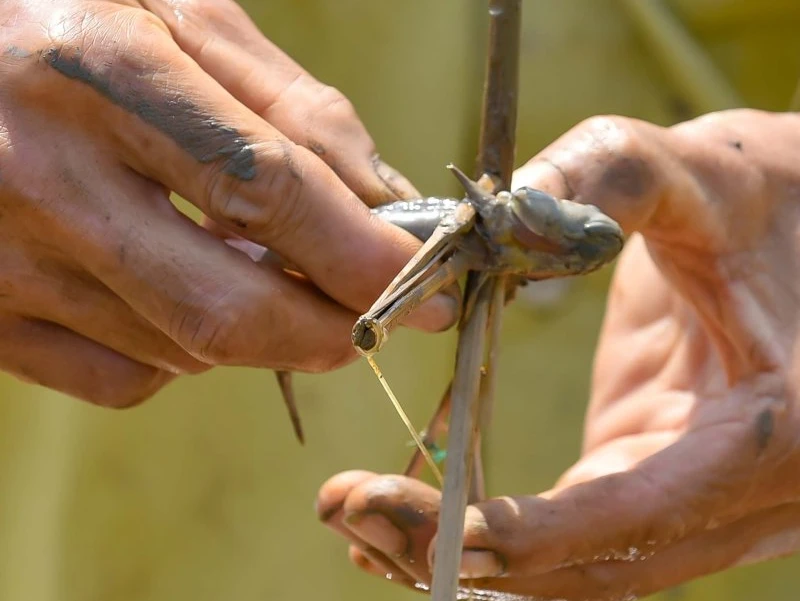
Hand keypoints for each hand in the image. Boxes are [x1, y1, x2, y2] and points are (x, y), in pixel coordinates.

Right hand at [0, 0, 455, 406]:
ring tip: (263, 269)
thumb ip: (292, 105)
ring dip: (259, 327)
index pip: (268, 190)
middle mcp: (44, 176)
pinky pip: (123, 377)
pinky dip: (183, 353)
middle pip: (229, 308)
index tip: (427, 288)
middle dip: (332, 332)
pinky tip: (181, 291)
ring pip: (184, 350)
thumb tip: (385, 204)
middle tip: (381, 318)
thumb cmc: (64, 14)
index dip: (364, 256)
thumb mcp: (178, 15)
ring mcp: (5, 260)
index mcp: (102, 72)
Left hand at [317, 109, 799, 599]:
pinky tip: (424, 530)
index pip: (619, 524)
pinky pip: (581, 541)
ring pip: (581, 574)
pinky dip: (500, 547)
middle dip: (455, 555)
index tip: (385, 506)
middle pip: (587, 571)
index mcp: (771, 439)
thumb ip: (607, 180)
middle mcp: (747, 501)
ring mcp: (706, 504)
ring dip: (467, 563)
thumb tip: (492, 214)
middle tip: (346, 511)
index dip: (497, 534)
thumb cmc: (790, 202)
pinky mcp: (666, 481)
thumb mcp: (711, 175)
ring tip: (362, 524)